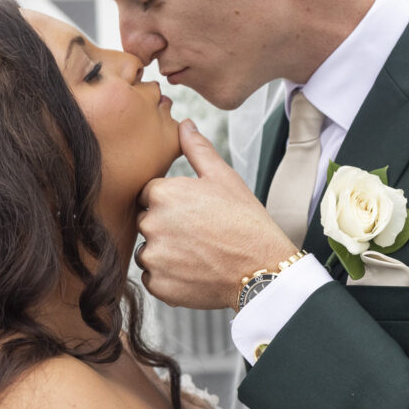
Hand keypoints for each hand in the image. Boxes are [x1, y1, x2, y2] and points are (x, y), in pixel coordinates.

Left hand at [135, 119, 297, 309]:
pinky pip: (155, 278)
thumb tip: (184, 124)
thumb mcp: (224, 177)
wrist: (262, 269)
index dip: (173, 203)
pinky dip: (170, 278)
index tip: (194, 213)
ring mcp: (154, 257)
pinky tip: (195, 272)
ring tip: (199, 254)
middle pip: (147, 222)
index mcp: (163, 194)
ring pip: (149, 251)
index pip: (149, 194)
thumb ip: (197, 148)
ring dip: (166, 253)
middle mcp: (152, 223)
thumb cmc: (245, 221)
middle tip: (199, 234)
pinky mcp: (160, 285)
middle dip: (166, 227)